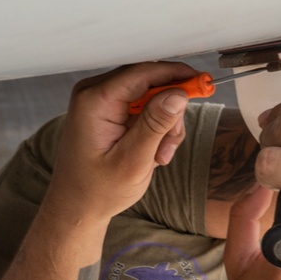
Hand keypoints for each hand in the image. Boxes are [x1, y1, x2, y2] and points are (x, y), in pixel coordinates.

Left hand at [44, 60, 200, 223]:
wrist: (77, 207)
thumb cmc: (98, 191)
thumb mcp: (133, 161)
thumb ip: (156, 125)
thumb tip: (179, 94)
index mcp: (94, 101)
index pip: (143, 72)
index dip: (176, 75)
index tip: (203, 83)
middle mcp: (93, 92)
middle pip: (149, 81)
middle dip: (168, 111)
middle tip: (170, 144)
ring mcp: (98, 100)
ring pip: (149, 95)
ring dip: (162, 124)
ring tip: (158, 156)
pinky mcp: (106, 110)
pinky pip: (141, 106)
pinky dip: (153, 128)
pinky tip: (150, 152)